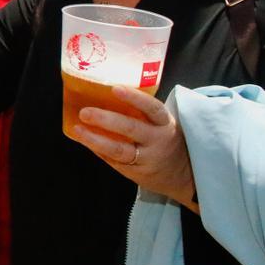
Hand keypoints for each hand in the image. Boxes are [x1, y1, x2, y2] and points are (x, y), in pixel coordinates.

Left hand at [67, 86, 197, 211]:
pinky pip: (114, 161)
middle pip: (132, 129)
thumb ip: (142, 112)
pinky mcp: (136, 172)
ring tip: (78, 130)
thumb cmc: (166, 140)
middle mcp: (157, 140)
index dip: (135, 98)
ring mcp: (147, 158)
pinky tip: (84, 141)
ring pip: (120, 150)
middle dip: (106, 120)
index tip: (115, 88)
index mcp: (164, 123)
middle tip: (85, 112)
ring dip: (95, 139)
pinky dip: (98, 150)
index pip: (152, 108)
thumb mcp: (162, 124)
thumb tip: (105, 93)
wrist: (186, 175)